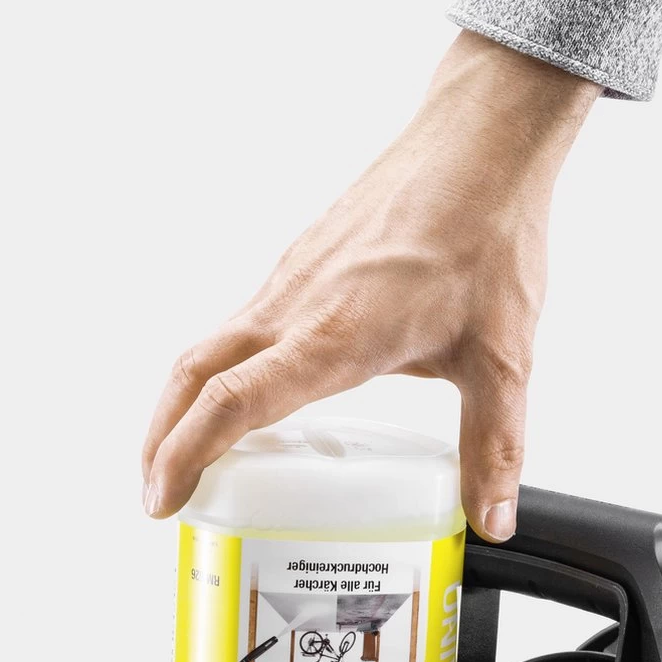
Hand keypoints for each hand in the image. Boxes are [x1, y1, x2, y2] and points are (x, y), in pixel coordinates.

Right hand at [142, 31, 600, 539]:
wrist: (482, 144)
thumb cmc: (488, 237)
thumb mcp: (500, 359)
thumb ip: (494, 445)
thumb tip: (493, 517)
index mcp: (334, 335)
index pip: (232, 403)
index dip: (183, 457)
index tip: (161, 502)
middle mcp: (297, 303)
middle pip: (194, 374)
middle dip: (162, 439)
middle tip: (160, 492)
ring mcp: (296, 277)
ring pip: (214, 344)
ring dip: (187, 401)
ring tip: (196, 452)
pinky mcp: (307, 259)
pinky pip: (246, 321)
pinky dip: (227, 367)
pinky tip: (261, 389)